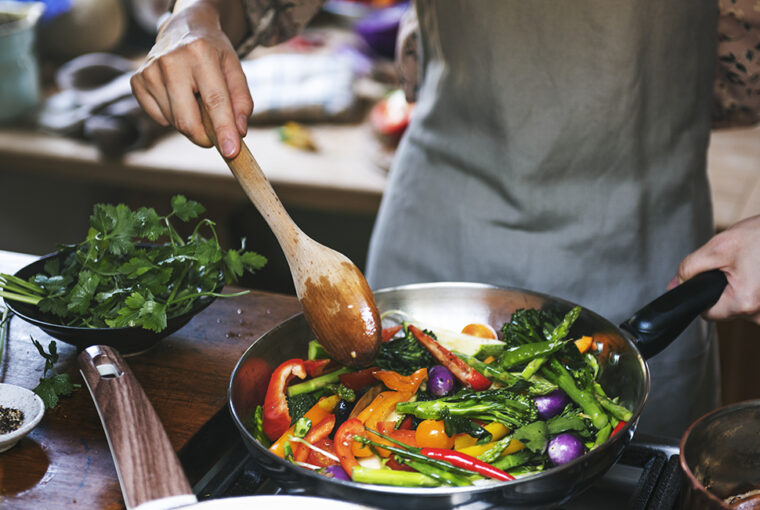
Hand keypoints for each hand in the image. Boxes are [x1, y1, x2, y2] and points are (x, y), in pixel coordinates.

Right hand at [130, 1, 251, 157]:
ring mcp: (150, 71)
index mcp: (200, 53)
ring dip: (191, 122)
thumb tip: (238, 132)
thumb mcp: (235, 69)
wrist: (184, 27)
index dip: (223, 130)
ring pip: (174, 122)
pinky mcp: (137, 81)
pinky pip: (159, 118)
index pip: (214, 101)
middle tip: (216, 135)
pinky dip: (173, 117)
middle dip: (204, 137)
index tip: (231, 153)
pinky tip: (179, 97)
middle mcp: (171, 61)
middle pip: (187, 120)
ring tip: (196, 99)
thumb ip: (242, 101)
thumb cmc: (214, 53)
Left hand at [673, 215, 759, 323]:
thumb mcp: (718, 247)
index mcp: (744, 302)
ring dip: (742, 287)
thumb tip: (675, 285)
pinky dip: (754, 286)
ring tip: (751, 265)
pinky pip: (756, 301)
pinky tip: (758, 270)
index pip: (708, 313)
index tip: (711, 279)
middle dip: (725, 288)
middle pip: (727, 309)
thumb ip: (690, 268)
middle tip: (736, 265)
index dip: (703, 295)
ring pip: (743, 305)